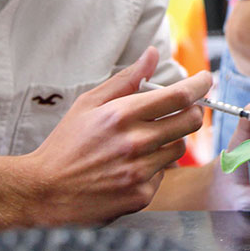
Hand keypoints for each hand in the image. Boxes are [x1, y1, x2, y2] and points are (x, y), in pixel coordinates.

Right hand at [18, 47, 210, 225]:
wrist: (43, 192)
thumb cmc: (67, 144)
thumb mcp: (89, 104)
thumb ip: (126, 79)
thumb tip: (152, 54)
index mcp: (122, 115)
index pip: (179, 96)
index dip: (200, 85)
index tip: (206, 80)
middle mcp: (135, 143)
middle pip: (191, 121)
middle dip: (193, 111)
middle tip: (182, 110)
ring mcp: (139, 172)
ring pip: (180, 148)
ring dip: (171, 140)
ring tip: (144, 142)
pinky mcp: (140, 196)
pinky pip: (164, 174)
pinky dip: (155, 168)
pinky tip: (131, 167)